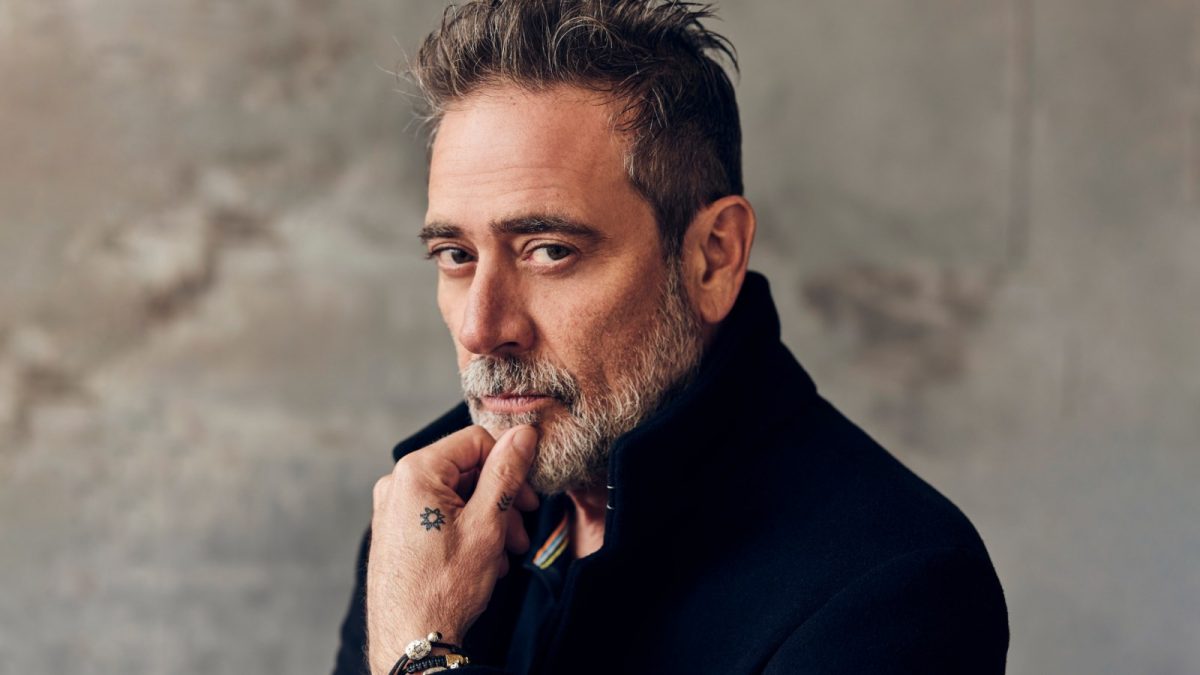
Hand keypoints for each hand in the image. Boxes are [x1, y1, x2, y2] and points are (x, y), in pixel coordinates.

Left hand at [365, 424, 538, 674]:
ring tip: (505, 552)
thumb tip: (523, 434)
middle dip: (500, 499)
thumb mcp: (487, 523)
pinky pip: (439, 514)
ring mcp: (393, 509)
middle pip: (465, 470)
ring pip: (455, 495)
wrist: (410, 639)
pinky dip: (466, 530)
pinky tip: (484, 559)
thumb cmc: (445, 586)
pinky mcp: (395, 531)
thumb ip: (506, 472)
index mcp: (416, 471)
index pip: (476, 441)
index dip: (509, 465)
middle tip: (520, 531)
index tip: (527, 498)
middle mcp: (396, 484)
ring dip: (487, 518)